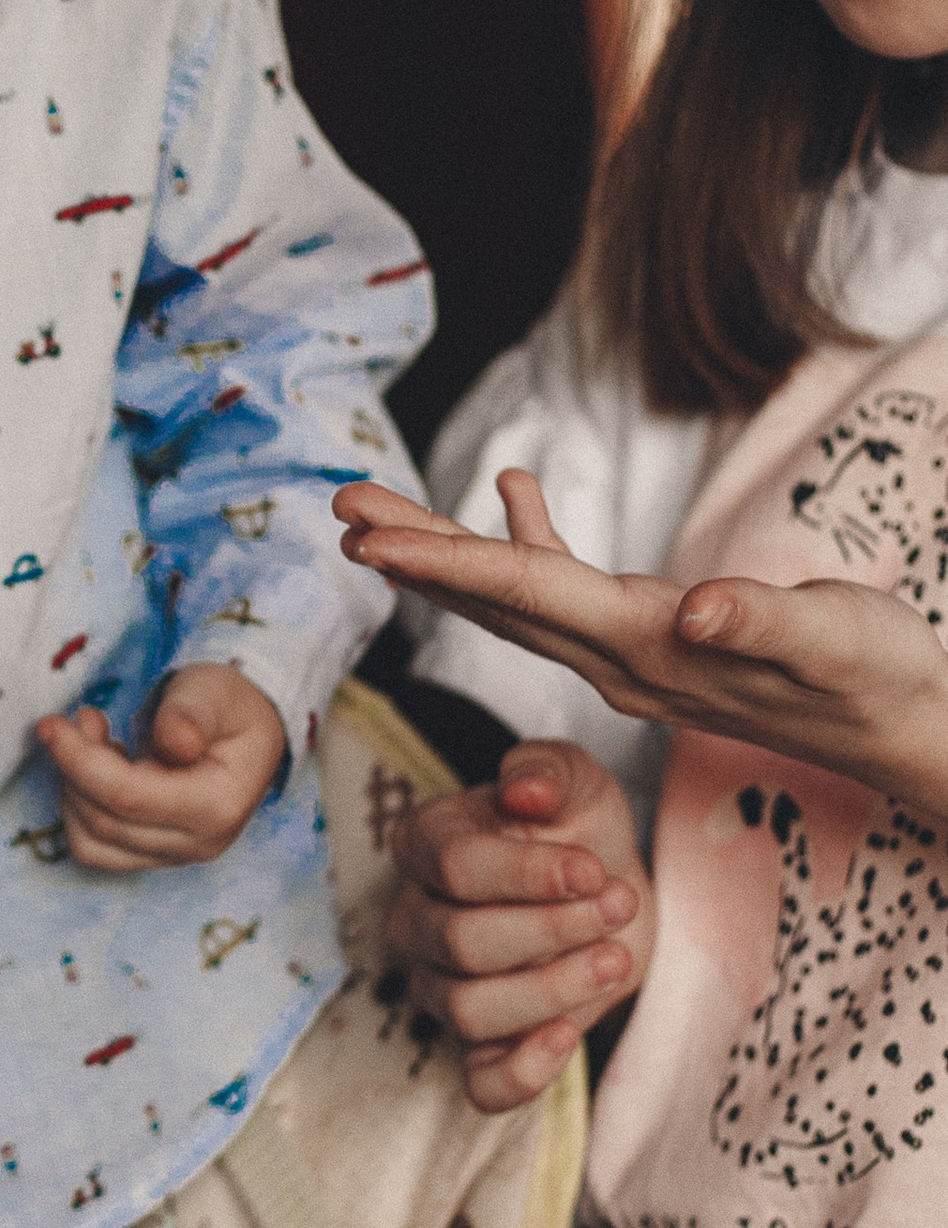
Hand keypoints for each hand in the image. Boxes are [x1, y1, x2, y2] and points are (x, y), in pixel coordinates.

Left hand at [36, 664, 287, 870]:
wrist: (244, 734)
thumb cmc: (226, 708)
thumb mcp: (212, 693)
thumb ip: (190, 714)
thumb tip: (175, 742)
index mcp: (219, 806)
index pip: (129, 798)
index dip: (81, 762)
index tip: (52, 725)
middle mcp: (198, 844)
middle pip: (105, 823)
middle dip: (73, 769)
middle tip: (81, 720)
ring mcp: (175, 856)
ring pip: (91, 845)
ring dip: (73, 790)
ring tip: (94, 741)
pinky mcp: (152, 856)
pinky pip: (95, 849)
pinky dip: (80, 809)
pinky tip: (98, 769)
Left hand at [336, 473, 947, 819]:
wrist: (915, 734)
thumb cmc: (884, 682)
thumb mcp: (837, 643)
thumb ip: (765, 625)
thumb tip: (693, 614)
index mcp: (650, 650)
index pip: (525, 599)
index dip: (443, 563)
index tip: (365, 539)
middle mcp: (623, 662)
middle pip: (494, 601)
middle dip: (412, 554)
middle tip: (338, 507)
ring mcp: (634, 658)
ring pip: (518, 597)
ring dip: (450, 551)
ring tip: (381, 510)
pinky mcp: (657, 645)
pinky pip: (572, 590)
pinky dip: (535, 542)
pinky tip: (518, 492)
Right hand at [385, 738, 649, 1110]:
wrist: (605, 889)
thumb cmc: (577, 830)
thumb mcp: (575, 781)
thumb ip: (548, 771)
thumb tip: (525, 791)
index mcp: (425, 846)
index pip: (456, 869)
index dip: (531, 875)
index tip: (595, 869)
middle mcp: (415, 920)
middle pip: (462, 943)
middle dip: (554, 929)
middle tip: (619, 905)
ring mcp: (439, 987)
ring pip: (470, 1011)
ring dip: (554, 990)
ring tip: (617, 958)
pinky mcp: (479, 1047)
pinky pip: (480, 1084)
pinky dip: (524, 1072)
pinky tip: (569, 1036)